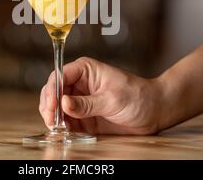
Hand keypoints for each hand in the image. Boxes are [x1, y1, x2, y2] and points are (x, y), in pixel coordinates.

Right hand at [39, 57, 163, 134]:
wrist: (153, 112)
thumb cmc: (137, 96)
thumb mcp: (111, 99)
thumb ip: (86, 103)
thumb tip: (63, 103)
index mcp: (85, 70)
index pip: (60, 76)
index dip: (52, 90)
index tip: (53, 106)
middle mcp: (79, 83)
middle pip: (53, 92)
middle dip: (49, 105)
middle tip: (52, 121)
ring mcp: (79, 100)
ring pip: (56, 108)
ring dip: (54, 117)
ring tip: (58, 128)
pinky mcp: (82, 116)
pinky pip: (66, 121)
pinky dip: (62, 127)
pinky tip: (64, 132)